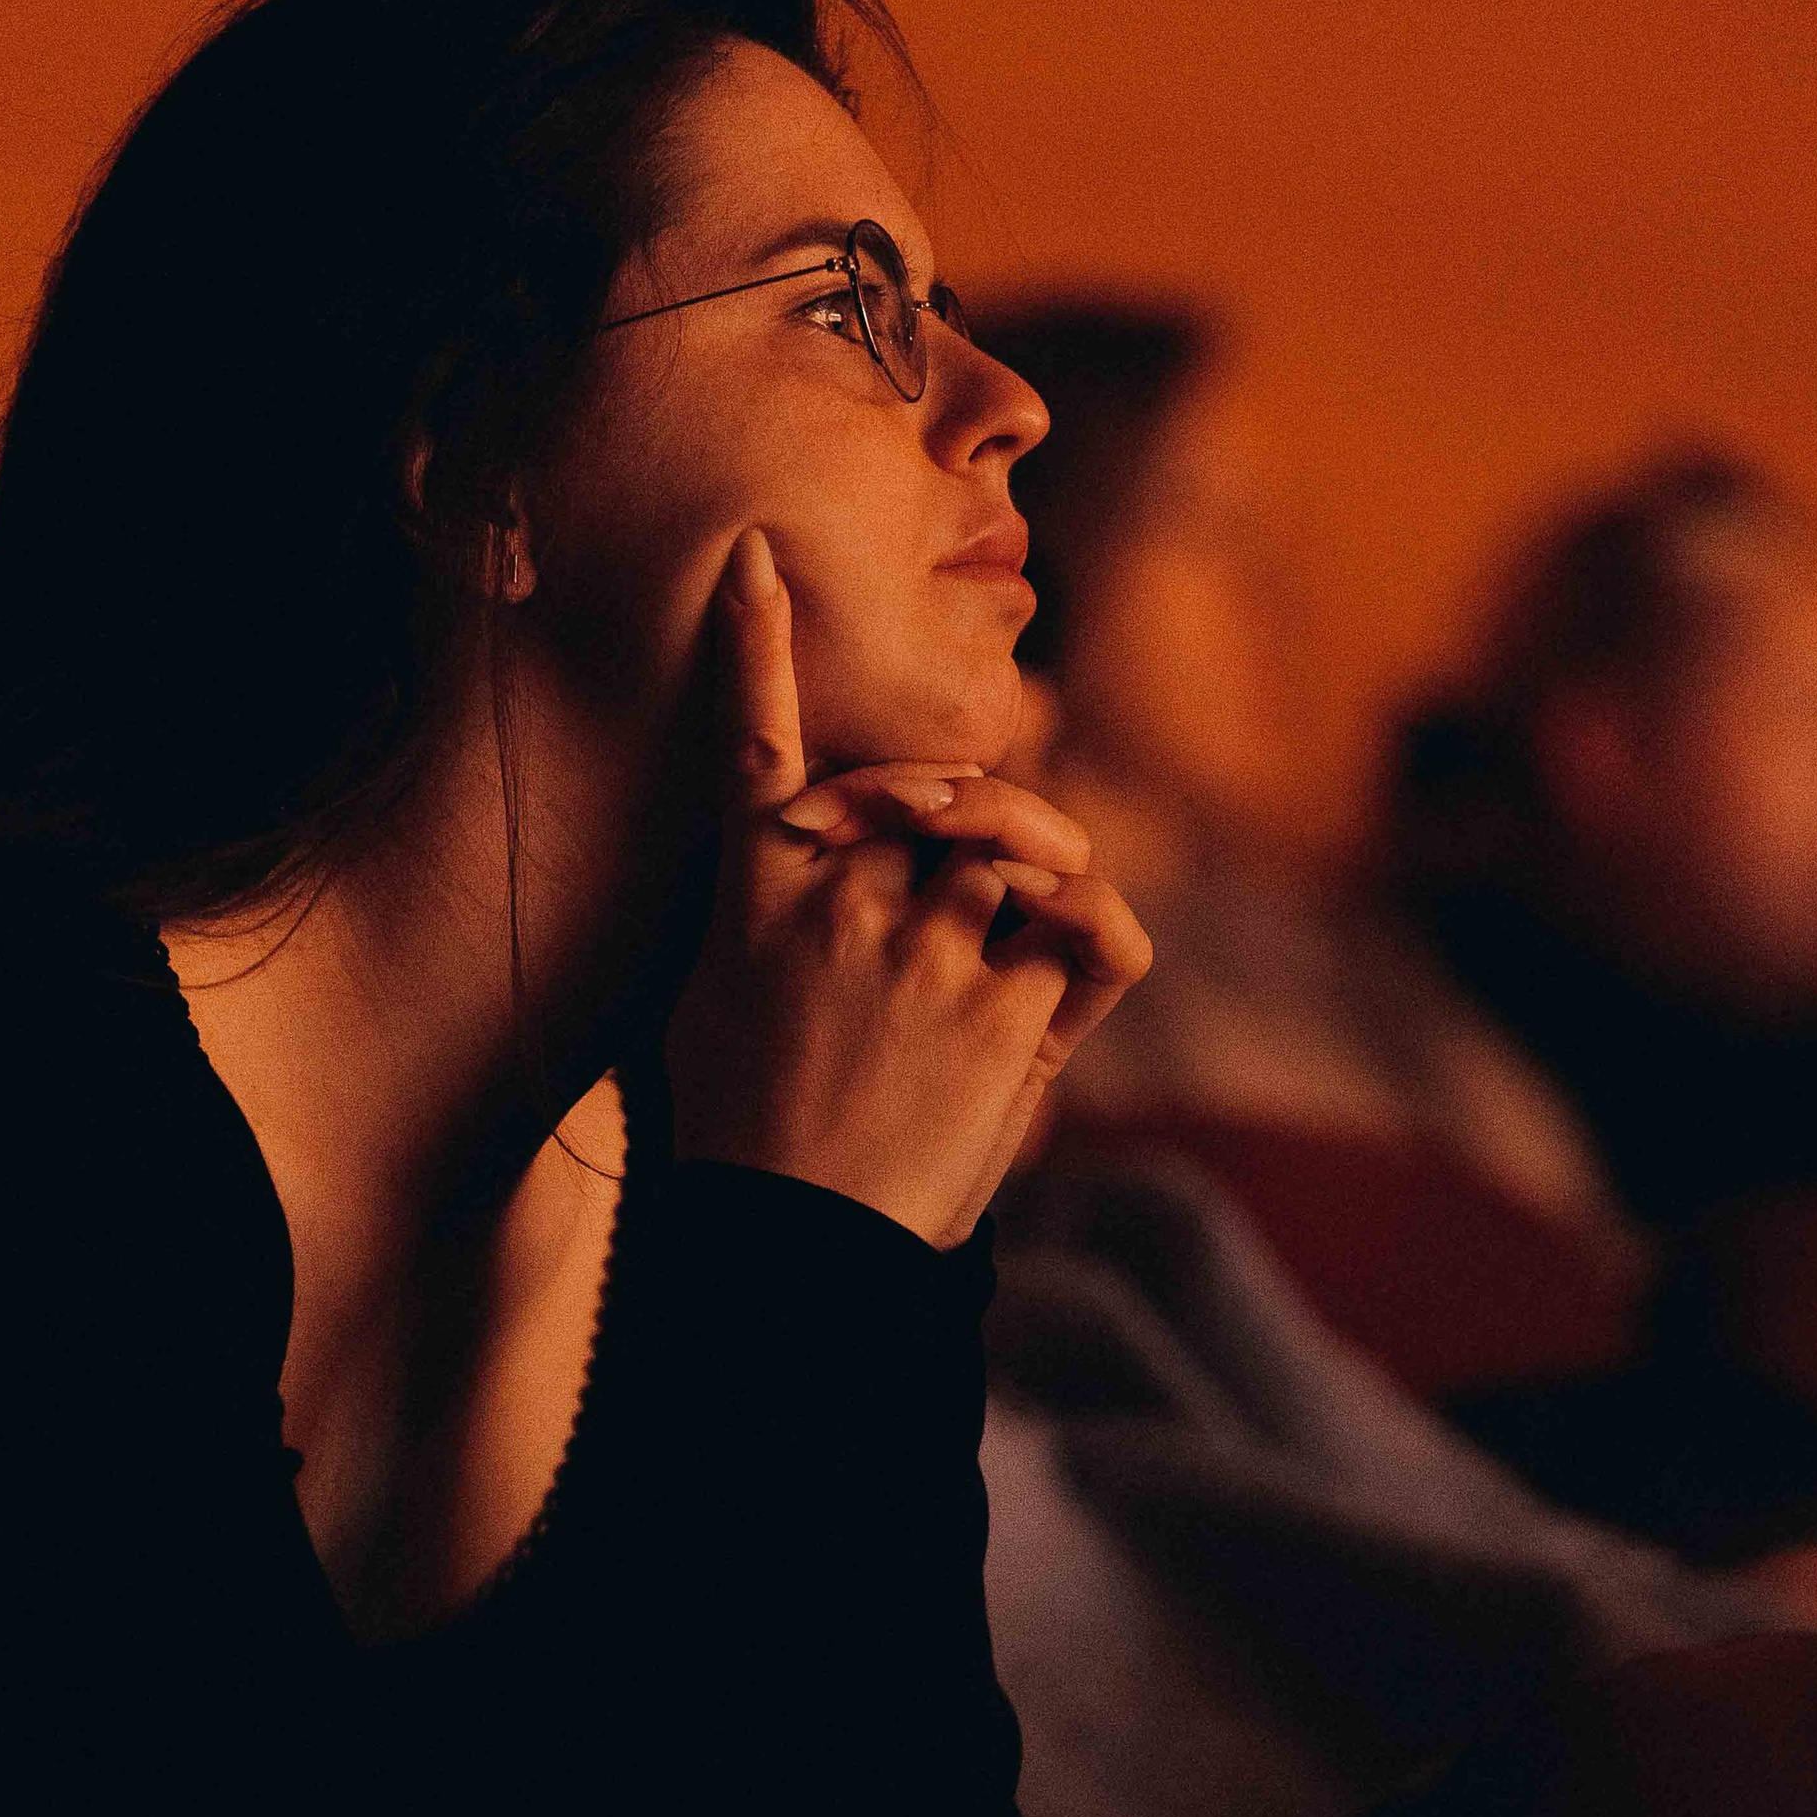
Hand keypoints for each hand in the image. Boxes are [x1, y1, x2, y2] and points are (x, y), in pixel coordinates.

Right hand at [664, 532, 1149, 1247]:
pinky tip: (1076, 952)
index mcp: (756, 903)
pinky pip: (1091, 927)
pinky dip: (1100, 933)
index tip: (760, 563)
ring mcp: (922, 955)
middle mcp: (837, 909)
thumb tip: (803, 862)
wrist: (792, 1253)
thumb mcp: (717, 1008)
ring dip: (1037, 886)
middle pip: (937, 797)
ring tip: (1013, 955)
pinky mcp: (1003, 1016)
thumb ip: (772, 916)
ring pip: (1017, 855)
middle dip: (980, 818)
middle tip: (1004, 862)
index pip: (757, 755)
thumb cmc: (749, 1143)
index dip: (753, 651)